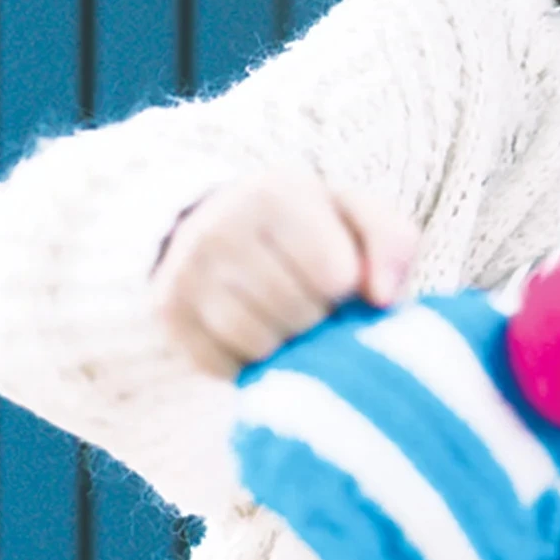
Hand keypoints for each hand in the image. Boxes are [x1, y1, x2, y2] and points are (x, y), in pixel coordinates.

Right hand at [149, 167, 419, 378]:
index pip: (335, 276)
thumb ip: (393, 244)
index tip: (337, 276)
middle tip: (311, 301)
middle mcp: (219, 227)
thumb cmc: (308, 224)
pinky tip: (254, 332)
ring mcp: (185, 271)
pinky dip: (248, 362)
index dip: (347, 288)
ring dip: (286, 343)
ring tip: (286, 318)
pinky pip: (222, 366)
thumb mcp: (356, 214)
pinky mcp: (167, 312)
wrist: (218, 220)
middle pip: (298, 314)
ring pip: (259, 344)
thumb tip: (383, 300)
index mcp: (275, 193)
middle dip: (318, 318)